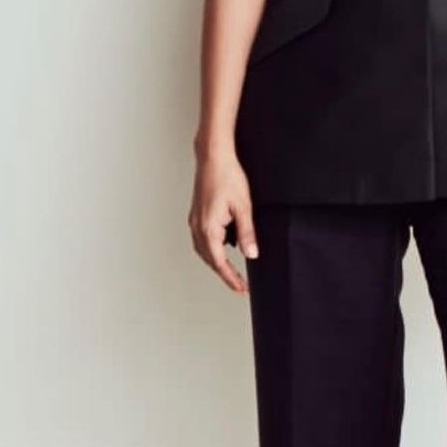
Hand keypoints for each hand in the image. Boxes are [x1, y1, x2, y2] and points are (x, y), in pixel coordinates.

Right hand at [188, 146, 258, 292]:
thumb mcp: (243, 206)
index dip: (231, 278)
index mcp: (208, 228)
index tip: (241, 289)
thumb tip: (251, 254)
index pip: (220, 262)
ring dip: (216, 262)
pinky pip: (201, 239)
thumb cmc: (227, 176)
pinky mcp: (197, 213)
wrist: (213, 156)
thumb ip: (247, 232)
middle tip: (238, 284)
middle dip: (224, 273)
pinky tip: (221, 246)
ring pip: (203, 250)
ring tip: (231, 271)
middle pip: (209, 259)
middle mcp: (198, 226)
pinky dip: (211, 249)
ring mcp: (195, 220)